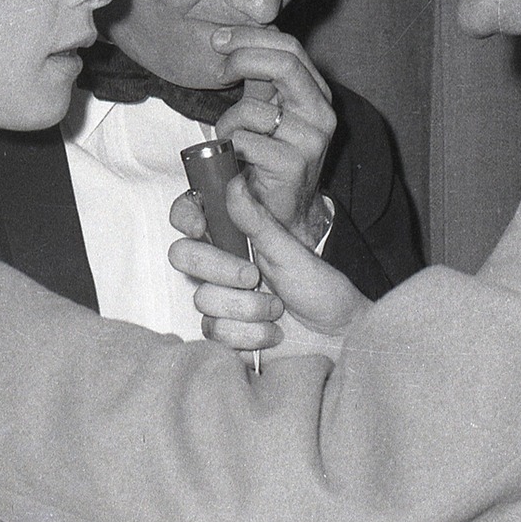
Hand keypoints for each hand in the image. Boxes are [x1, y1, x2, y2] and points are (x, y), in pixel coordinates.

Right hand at [170, 171, 368, 352]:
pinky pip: (216, 332)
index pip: (191, 218)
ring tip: (277, 310)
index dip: (186, 217)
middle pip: (184, 257)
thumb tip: (234, 184)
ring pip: (203, 298)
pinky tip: (271, 334)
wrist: (336, 338)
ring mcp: (220, 302)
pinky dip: (250, 335)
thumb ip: (259, 222)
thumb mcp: (291, 253)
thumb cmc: (321, 291)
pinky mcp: (224, 334)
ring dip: (248, 308)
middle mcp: (221, 268)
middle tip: (253, 277)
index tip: (199, 227)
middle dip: (220, 270)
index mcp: (235, 240)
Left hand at [208, 26, 334, 243]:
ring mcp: (311, 139)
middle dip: (243, 58)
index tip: (218, 39)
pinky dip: (231, 148)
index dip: (251, 37)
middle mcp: (321, 112)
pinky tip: (235, 159)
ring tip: (228, 139)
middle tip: (218, 69)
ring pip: (254, 110)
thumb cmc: (268, 155)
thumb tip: (234, 39)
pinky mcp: (294, 164)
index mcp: (315, 92)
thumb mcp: (266, 107)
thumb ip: (258, 76)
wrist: (284, 210)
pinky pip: (246, 142)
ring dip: (227, 123)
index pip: (288, 47)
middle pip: (284, 64)